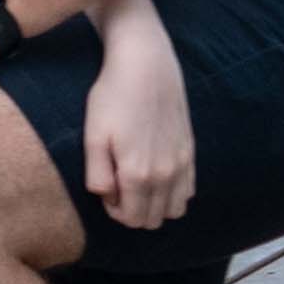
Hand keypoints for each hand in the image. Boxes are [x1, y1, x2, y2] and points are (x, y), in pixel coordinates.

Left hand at [83, 0, 195, 229]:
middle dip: (133, 211)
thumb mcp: (93, 135)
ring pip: (175, 210)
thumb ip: (97, 175)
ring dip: (155, 206)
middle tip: (118, 184)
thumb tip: (106, 198)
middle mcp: (165, 175)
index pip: (131, 219)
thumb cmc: (113, 96)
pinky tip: (157, 173)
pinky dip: (173, 193)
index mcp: (138, 174)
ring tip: (137, 182)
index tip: (106, 188)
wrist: (145, 64)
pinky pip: (188, 191)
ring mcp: (181, 164)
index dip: (114, 211)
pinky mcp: (190, 151)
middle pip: (153, 219)